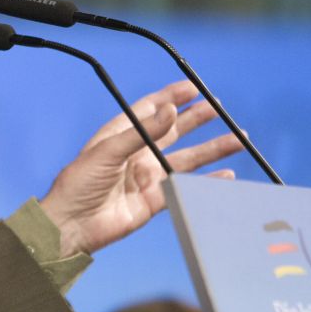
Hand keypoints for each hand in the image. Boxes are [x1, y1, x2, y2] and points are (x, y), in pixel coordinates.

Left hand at [38, 80, 242, 258]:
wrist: (71, 224)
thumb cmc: (78, 183)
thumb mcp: (107, 151)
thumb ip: (142, 132)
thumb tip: (170, 110)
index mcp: (119, 135)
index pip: (150, 110)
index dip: (171, 97)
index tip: (193, 87)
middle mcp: (136, 153)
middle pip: (173, 131)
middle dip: (196, 119)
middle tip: (219, 108)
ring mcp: (146, 176)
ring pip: (186, 159)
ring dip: (212, 149)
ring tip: (239, 139)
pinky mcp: (153, 200)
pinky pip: (185, 187)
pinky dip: (207, 181)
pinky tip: (226, 174)